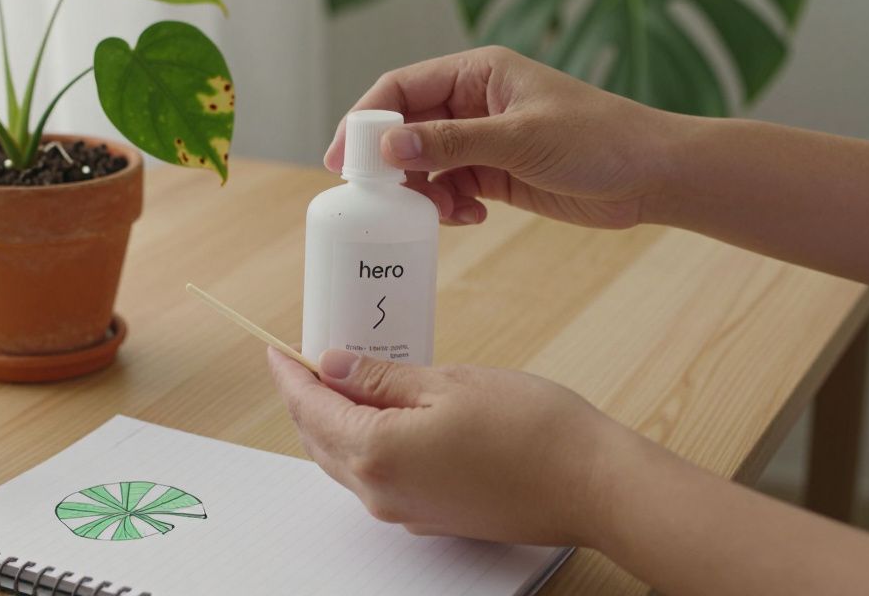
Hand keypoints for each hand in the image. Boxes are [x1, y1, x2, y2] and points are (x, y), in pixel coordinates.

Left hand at [267, 347, 633, 545]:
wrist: (593, 486)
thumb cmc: (531, 430)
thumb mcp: (447, 382)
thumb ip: (380, 378)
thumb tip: (332, 365)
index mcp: (377, 453)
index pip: (310, 409)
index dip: (289, 375)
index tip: (275, 350)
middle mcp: (381, 493)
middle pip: (319, 440)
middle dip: (306, 399)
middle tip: (305, 360)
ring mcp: (405, 511)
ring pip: (345, 462)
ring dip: (333, 422)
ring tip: (341, 381)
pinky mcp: (430, 518)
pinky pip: (376, 478)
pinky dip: (364, 444)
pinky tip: (381, 416)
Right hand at [323, 46, 676, 228]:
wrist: (653, 176)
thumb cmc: (600, 139)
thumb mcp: (520, 138)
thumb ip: (451, 143)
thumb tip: (389, 148)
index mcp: (478, 72)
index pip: (402, 87)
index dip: (367, 120)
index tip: (345, 160)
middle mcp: (474, 101)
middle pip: (406, 127)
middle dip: (389, 164)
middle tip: (371, 198)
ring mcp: (482, 139)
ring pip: (424, 164)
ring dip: (421, 193)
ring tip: (441, 214)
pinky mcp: (495, 173)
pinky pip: (449, 188)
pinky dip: (448, 207)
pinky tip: (471, 218)